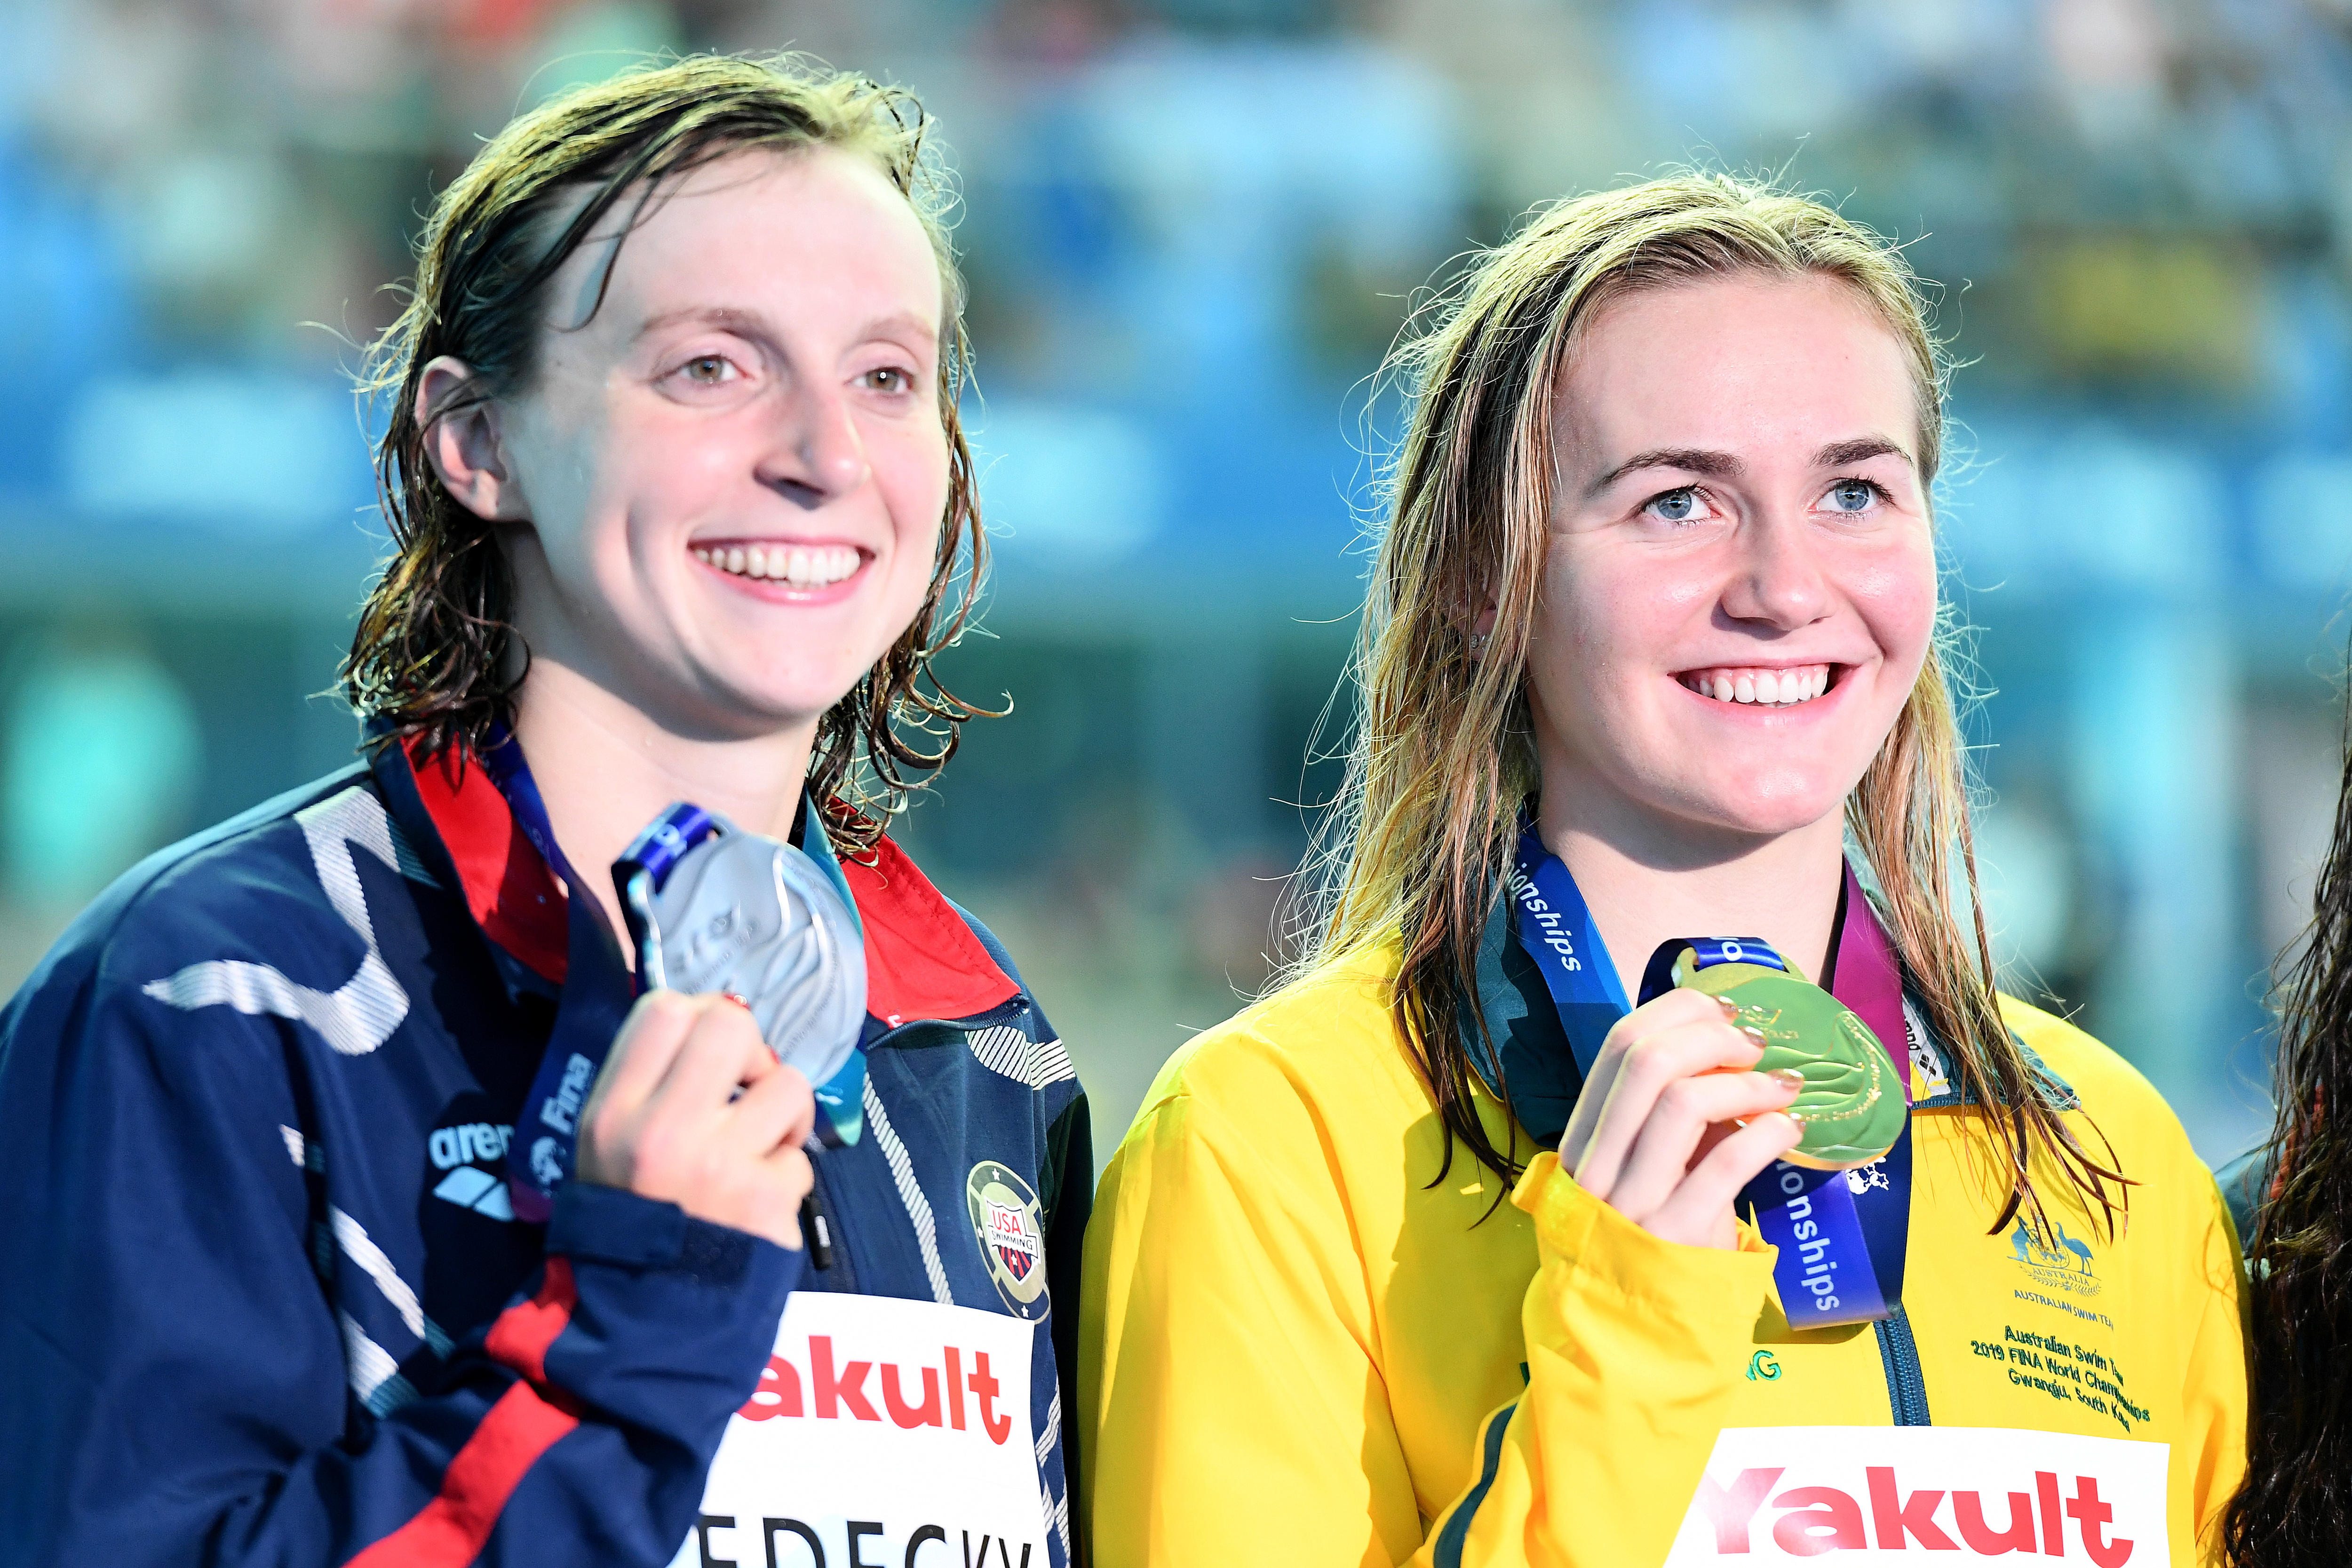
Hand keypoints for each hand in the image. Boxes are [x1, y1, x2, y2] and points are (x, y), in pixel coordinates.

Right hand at [575, 990, 816, 1249]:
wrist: (642, 1320)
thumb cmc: (630, 1219)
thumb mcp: (608, 1145)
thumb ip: (652, 1082)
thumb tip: (723, 1020)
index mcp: (613, 1113)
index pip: (664, 1009)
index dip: (700, 1016)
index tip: (708, 1055)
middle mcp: (662, 1131)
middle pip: (731, 1024)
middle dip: (751, 1052)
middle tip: (743, 1091)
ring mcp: (718, 1165)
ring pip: (788, 1084)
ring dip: (782, 1116)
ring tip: (756, 1150)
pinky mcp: (765, 1200)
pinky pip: (800, 1157)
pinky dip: (785, 1176)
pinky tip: (756, 1202)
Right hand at [1560, 986, 1805, 1249]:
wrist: (1638, 1337)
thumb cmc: (1654, 1244)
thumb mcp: (1649, 1173)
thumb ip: (1673, 1120)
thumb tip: (1728, 1050)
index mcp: (1583, 1138)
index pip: (1617, 1046)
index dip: (1677, 1012)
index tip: (1725, 1010)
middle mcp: (1597, 1164)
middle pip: (1646, 1063)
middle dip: (1712, 1036)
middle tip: (1757, 1043)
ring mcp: (1631, 1202)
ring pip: (1681, 1103)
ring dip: (1744, 1082)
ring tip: (1783, 1087)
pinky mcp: (1674, 1237)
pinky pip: (1725, 1164)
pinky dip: (1765, 1132)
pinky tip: (1789, 1127)